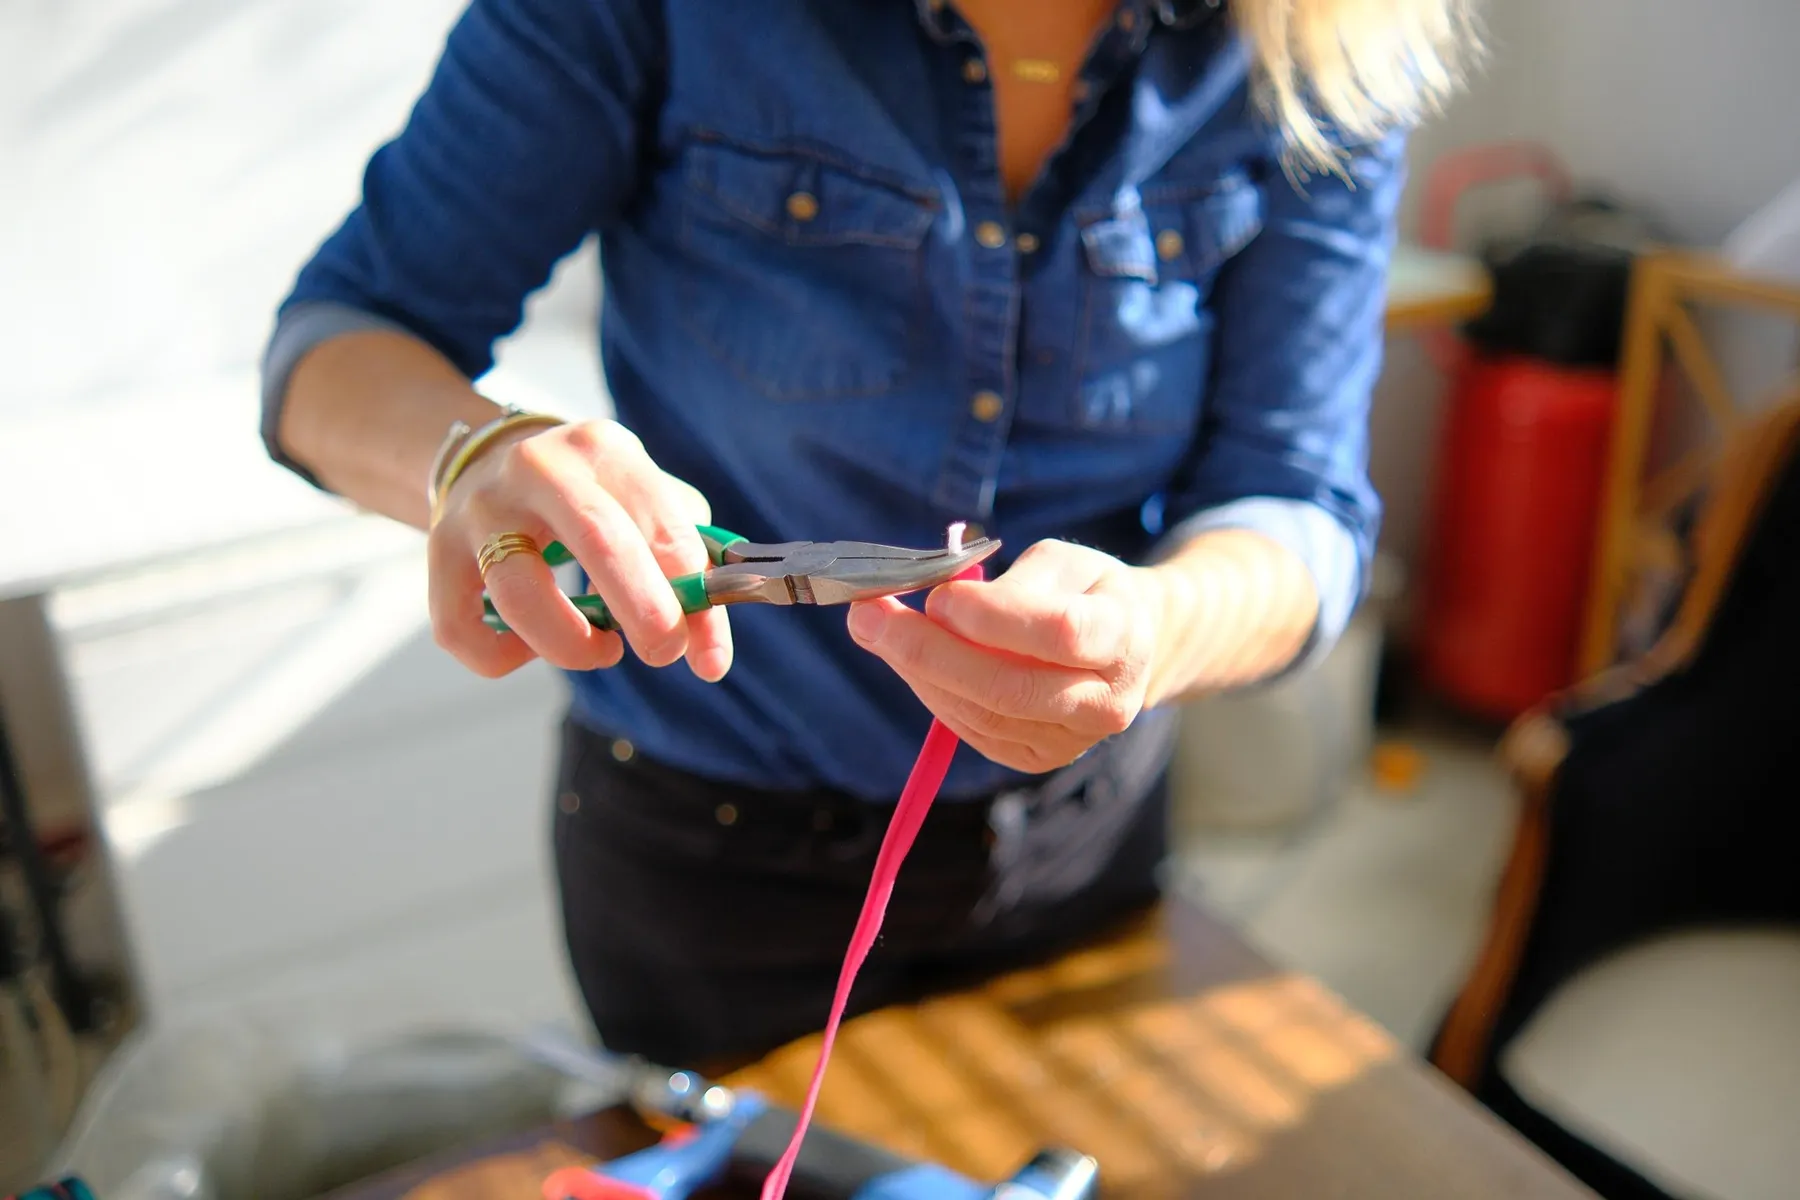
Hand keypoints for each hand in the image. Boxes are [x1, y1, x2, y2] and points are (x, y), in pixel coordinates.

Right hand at [427, 418, 731, 681]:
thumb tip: (708, 650)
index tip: (709, 655)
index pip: (664, 523)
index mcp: (603, 449)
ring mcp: (481, 509)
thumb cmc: (591, 496)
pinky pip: (462, 629)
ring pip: (521, 594)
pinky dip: (502, 657)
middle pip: (599, 540)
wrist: (490, 458)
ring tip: (602, 649)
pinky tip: (532, 646)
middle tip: (664, 652)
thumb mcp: (643, 499)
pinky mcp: (437, 551)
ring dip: (572, 644)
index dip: (694, 596)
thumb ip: (686, 564)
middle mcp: (538, 469)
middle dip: (643, 610)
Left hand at [846, 539, 1162, 773]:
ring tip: (875, 629)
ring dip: (919, 672)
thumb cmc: (1087, 593)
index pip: (1059, 633)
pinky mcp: (1036, 759)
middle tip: (869, 616)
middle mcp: (1105, 702)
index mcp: (1123, 638)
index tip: (939, 595)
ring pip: (983, 714)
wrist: (1128, 648)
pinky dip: (932, 692)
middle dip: (929, 651)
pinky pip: (973, 730)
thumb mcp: (1064, 563)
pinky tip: (908, 660)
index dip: (993, 617)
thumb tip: (941, 606)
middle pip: (1010, 687)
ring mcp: (1071, 740)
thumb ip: (1012, 582)